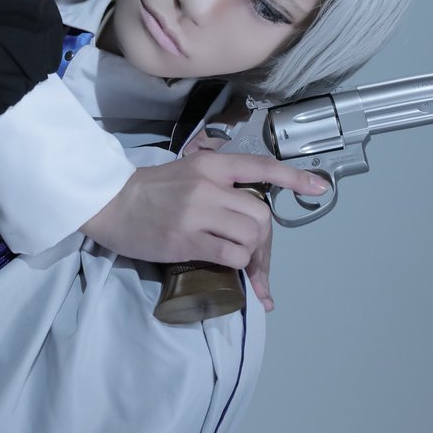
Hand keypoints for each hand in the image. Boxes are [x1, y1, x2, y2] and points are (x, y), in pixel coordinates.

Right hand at [81, 150, 328, 306]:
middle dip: (265, 240)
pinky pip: (230, 255)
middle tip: (255, 257)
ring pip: (250, 234)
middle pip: (261, 213)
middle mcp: (209, 185)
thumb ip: (219, 186)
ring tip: (238, 263)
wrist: (111, 203)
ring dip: (251, 255)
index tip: (321, 188)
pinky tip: (227, 268)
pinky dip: (237, 266)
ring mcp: (198, 212)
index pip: (261, 165)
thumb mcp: (189, 173)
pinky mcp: (186, 240)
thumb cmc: (151, 190)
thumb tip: (249, 216)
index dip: (294, 177)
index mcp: (211, 164)